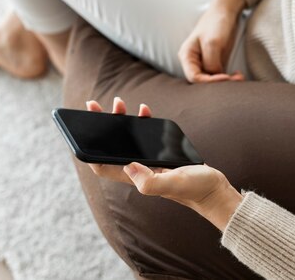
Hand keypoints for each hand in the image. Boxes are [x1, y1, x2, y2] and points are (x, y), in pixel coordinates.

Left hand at [85, 97, 242, 230]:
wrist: (213, 190)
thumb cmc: (194, 189)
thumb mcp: (173, 184)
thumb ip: (151, 181)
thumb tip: (129, 166)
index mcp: (135, 176)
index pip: (102, 165)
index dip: (88, 150)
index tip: (82, 130)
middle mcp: (138, 169)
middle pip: (110, 147)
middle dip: (101, 127)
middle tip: (94, 106)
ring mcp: (149, 161)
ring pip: (126, 140)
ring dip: (119, 121)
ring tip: (118, 104)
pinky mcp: (161, 154)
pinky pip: (145, 136)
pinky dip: (142, 122)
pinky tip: (144, 112)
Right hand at [178, 0, 246, 82]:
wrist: (226, 12)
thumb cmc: (216, 23)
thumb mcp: (213, 42)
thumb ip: (211, 62)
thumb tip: (215, 76)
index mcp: (187, 56)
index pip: (194, 77)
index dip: (209, 81)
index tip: (225, 77)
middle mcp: (193, 62)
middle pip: (203, 81)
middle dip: (219, 83)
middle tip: (236, 79)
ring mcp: (204, 63)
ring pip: (213, 80)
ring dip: (227, 82)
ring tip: (240, 77)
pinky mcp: (216, 63)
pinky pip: (220, 76)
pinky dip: (230, 78)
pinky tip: (239, 75)